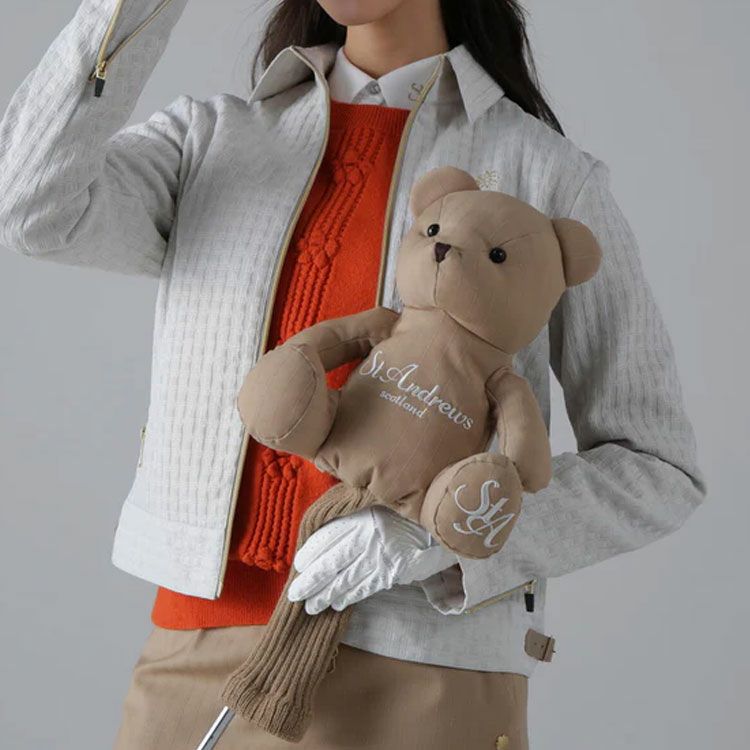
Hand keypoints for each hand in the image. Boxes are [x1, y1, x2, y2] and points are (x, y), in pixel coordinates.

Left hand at [287, 505, 458, 614]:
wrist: (447, 517)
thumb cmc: (411, 509)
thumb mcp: (382, 502)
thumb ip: (359, 513)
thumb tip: (332, 533)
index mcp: (362, 513)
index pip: (328, 535)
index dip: (311, 552)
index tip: (299, 565)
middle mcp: (368, 533)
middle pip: (331, 559)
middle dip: (311, 580)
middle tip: (295, 595)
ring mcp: (382, 552)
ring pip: (346, 578)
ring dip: (325, 594)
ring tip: (311, 606)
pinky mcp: (395, 570)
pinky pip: (366, 586)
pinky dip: (349, 597)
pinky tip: (337, 604)